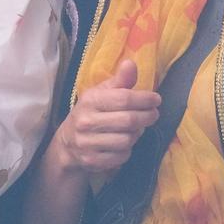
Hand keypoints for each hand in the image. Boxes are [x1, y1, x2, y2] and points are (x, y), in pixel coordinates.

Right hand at [52, 60, 160, 189]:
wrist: (67, 143)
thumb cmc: (91, 112)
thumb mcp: (101, 93)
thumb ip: (119, 80)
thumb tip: (131, 63)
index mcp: (90, 101)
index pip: (124, 99)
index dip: (145, 99)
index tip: (156, 99)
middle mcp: (86, 121)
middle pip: (129, 120)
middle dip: (147, 117)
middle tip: (154, 114)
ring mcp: (87, 143)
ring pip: (127, 140)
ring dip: (137, 134)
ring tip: (136, 129)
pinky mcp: (92, 161)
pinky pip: (121, 156)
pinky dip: (127, 150)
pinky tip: (124, 144)